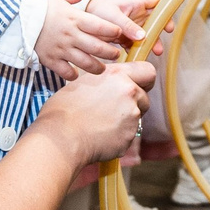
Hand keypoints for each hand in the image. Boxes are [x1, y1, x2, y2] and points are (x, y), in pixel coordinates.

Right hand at [34, 0, 148, 79]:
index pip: (101, 26)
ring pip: (85, 63)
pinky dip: (74, 76)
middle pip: (97, 48)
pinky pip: (66, 72)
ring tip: (103, 68)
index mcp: (74, 18)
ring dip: (98, 67)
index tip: (119, 33)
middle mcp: (70, 35)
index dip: (113, 31)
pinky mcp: (50, 60)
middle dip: (111, 53)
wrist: (15, 19)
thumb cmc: (39, 7)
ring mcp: (60, 49)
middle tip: (116, 54)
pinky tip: (78, 74)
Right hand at [35, 62, 153, 167]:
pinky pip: (129, 135)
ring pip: (137, 117)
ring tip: (101, 124)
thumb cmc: (64, 110)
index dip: (145, 80)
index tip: (139, 86)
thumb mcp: (83, 83)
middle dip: (134, 104)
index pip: (148, 71)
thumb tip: (112, 85)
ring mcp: (132, 115)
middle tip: (113, 110)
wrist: (60, 137)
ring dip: (125, 121)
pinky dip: (119, 136)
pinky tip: (100, 136)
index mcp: (116, 75)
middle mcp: (129, 92)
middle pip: (144, 97)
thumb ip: (106, 82)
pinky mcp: (130, 135)